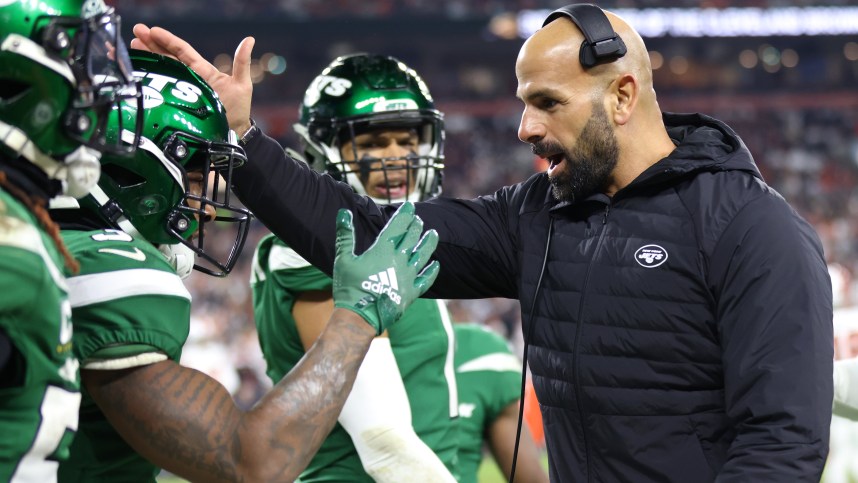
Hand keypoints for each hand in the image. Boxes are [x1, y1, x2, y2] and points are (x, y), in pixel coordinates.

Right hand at [130, 24, 254, 133]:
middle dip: (150, 44)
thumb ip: (242, 62)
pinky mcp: (175, 104)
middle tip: (135, 32)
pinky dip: (147, 79)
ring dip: (145, 57)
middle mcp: (189, 78)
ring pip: (161, 70)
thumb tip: (249, 40)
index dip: (167, 40)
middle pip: (166, 57)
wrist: (232, 135)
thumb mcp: (242, 84)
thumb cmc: (238, 111)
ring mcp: (181, 91)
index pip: (182, 51)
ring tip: (130, 47)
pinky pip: (159, 89)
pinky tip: (135, 72)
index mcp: (202, 70)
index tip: (152, 30)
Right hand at [333, 202, 438, 334]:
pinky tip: (436, 265)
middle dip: (416, 227)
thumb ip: (345, 235)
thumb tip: (344, 212)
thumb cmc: (349, 287)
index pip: (397, 226)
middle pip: (411, 238)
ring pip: (423, 256)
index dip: (405, 214)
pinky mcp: (411, 293)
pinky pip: (426, 280)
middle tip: (418, 220)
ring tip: (434, 234)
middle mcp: (399, 260)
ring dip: (428, 243)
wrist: (359, 316)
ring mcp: (407, 277)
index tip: (410, 206)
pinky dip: (432, 272)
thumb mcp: (343, 258)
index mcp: (383, 250)